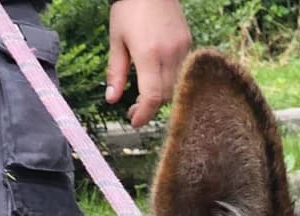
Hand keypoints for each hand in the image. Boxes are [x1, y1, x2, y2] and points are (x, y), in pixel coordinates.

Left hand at [106, 0, 191, 128]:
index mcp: (148, 53)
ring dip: (161, 95)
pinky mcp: (187, 43)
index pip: (152, 96)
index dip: (144, 114)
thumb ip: (115, 72)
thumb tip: (111, 99)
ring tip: (145, 94)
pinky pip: (180, 71)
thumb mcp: (116, 40)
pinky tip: (157, 75)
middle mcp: (168, 53)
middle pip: (165, 96)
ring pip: (175, 86)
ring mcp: (181, 49)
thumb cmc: (129, 8)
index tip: (134, 121)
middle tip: (135, 109)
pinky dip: (169, 79)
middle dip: (151, 106)